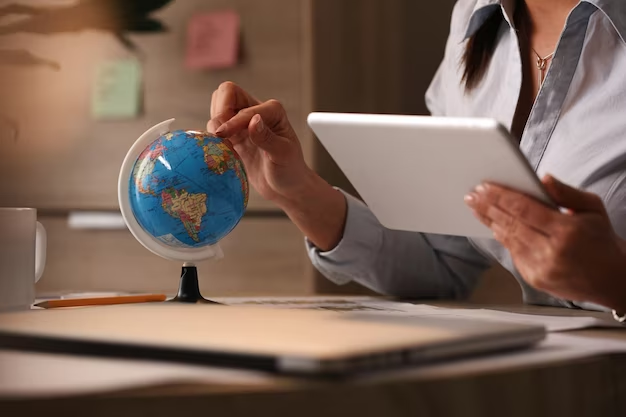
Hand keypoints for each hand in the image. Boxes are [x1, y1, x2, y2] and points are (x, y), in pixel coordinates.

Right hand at [207, 82, 346, 250]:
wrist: (286, 188)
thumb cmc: (290, 170)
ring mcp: (242, 124)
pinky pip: (214, 128)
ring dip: (215, 125)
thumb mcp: (283, 155)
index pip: (243, 104)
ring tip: (224, 145)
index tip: (224, 136)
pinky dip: (212, 137)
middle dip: (219, 111)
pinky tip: (222, 152)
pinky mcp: (233, 137)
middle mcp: (256, 111)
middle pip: (226, 92)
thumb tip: (253, 120)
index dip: (232, 120)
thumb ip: (267, 138)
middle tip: (221, 135)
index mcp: (272, 110)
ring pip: (217, 108)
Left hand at [465, 175, 625, 310]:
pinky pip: (513, 252)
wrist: (613, 280)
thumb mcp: (593, 208)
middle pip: (510, 223)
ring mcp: (541, 268)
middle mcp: (552, 252)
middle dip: (488, 207)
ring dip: (489, 221)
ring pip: (508, 238)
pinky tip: (493, 225)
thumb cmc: (602, 241)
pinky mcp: (534, 279)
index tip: (484, 187)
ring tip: (476, 207)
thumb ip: (566, 192)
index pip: (524, 208)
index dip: (500, 196)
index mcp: (567, 231)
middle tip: (472, 194)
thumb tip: (543, 178)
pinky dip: (502, 237)